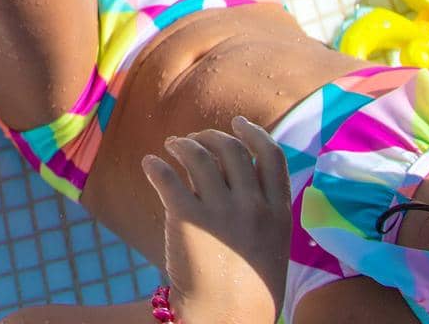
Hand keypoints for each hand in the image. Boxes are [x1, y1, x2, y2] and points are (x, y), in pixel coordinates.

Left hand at [142, 116, 290, 323]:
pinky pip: (167, 175)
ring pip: (198, 154)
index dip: (254, 133)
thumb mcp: (273, 247)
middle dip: (210, 136)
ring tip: (171, 148)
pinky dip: (155, 165)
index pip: (272, 156)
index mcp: (278, 214)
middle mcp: (252, 207)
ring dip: (181, 144)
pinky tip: (150, 165)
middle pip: (231, 148)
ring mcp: (220, 211)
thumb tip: (243, 171)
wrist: (224, 321)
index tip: (238, 123)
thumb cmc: (248, 290)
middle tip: (195, 139)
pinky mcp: (187, 217)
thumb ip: (265, 211)